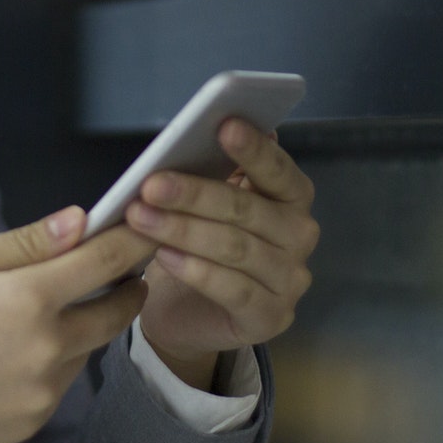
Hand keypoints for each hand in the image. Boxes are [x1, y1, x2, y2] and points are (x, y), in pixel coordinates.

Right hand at [0, 207, 156, 442]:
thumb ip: (21, 243)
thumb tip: (78, 222)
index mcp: (26, 300)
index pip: (107, 260)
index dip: (134, 238)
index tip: (148, 226)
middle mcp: (46, 351)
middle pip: (116, 311)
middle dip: (126, 285)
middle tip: (122, 268)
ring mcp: (41, 393)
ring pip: (86, 348)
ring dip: (83, 324)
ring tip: (47, 307)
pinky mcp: (29, 423)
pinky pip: (59, 382)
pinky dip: (53, 360)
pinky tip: (14, 348)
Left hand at [124, 119, 318, 389]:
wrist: (188, 314)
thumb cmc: (199, 244)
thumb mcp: (204, 204)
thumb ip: (212, 171)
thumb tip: (204, 130)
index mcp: (292, 196)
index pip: (278, 169)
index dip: (253, 149)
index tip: (222, 125)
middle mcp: (301, 235)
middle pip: (248, 210)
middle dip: (196, 194)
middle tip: (152, 184)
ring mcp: (290, 280)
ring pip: (236, 248)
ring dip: (183, 230)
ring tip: (141, 218)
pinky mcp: (271, 317)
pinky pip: (233, 289)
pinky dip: (195, 270)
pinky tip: (163, 256)